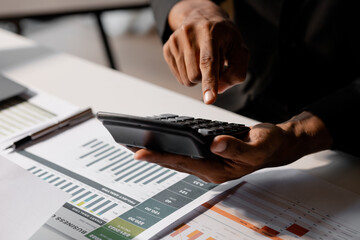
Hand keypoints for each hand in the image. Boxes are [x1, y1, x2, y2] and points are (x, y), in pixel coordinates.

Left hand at [133, 112, 332, 182]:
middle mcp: (209, 169)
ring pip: (176, 158)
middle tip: (126, 147)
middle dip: (149, 155)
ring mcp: (207, 163)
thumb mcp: (257, 146)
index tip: (140, 152)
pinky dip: (169, 147)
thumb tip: (215, 144)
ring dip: (156, 152)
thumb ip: (236, 147)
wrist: (275, 145)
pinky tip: (159, 141)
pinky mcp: (207, 155)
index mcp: (218, 169)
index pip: (183, 163)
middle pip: (173, 162)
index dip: (160, 157)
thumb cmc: (268, 145)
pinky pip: (184, 152)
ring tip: (135, 144)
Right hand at [164, 0, 248, 103]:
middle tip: (213, 63)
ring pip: (186, 79)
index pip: (209, 62)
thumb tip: (218, 89)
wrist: (202, 16)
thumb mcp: (239, 49)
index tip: (209, 98)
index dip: (210, 82)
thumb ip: (236, 72)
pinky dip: (189, 74)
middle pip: (196, 76)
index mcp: (210, 31)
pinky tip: (193, 60)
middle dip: (207, 77)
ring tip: (202, 60)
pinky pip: (179, 76)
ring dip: (198, 76)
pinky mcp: (167, 48)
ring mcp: (175, 40)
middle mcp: (189, 34)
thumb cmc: (222, 35)